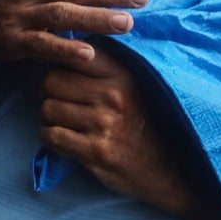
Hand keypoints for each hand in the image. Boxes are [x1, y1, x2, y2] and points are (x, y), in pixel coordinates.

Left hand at [38, 47, 212, 219]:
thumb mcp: (136, 87)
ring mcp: (103, 124)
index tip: (60, 74)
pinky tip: (63, 140)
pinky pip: (51, 136)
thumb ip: (105, 68)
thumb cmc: (148, 125)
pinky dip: (50, 138)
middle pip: (51, 80)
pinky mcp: (95, 151)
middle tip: (55, 101)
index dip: (57, 62)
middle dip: (46, 92)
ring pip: (48, 109)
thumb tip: (67, 48)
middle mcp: (113, 95)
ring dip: (48, 118)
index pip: (73, 54)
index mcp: (122, 74)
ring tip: (62, 123)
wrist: (174, 171)